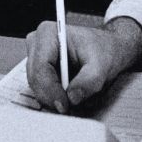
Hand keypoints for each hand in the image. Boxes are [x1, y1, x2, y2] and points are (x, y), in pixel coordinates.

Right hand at [26, 18, 141, 113]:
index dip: (50, 89)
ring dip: (52, 96)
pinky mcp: (38, 67)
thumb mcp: (101, 66)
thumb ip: (89, 81)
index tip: (64, 105)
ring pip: (35, 85)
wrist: (106, 49)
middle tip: (69, 108)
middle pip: (34, 78)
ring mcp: (35, 55)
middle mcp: (36, 42)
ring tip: (72, 98)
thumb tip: (72, 97)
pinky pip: (39, 87)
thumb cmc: (102, 50)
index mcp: (48, 34)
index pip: (40, 67)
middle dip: (51, 96)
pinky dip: (52, 95)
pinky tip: (67, 95)